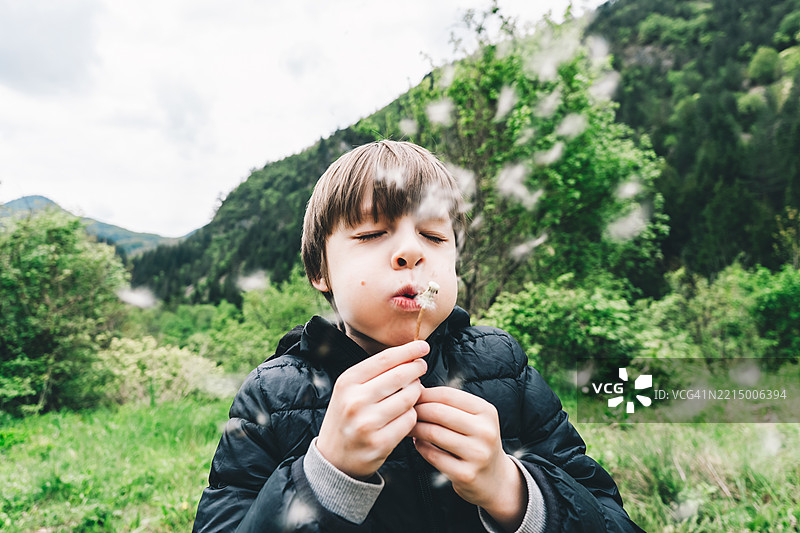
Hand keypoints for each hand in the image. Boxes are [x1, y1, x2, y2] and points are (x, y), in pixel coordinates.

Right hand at [316, 340, 428, 479]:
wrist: (333, 458)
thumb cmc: (347, 417)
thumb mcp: (349, 390)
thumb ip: (374, 373)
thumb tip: (409, 355)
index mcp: (347, 382)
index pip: (385, 359)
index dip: (408, 350)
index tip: (423, 346)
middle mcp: (355, 401)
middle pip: (400, 376)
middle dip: (416, 369)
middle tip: (421, 367)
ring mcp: (367, 423)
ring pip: (408, 398)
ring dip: (416, 392)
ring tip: (411, 392)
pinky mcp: (380, 443)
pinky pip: (409, 420)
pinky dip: (412, 415)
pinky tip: (405, 414)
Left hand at [410, 387, 525, 530]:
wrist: (495, 479)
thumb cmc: (478, 442)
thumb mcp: (475, 418)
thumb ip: (451, 404)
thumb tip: (417, 389)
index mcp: (486, 411)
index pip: (448, 394)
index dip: (425, 393)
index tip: (412, 396)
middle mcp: (485, 431)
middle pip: (438, 412)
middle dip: (417, 410)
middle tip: (405, 412)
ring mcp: (477, 454)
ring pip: (433, 433)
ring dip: (415, 428)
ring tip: (409, 427)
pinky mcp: (465, 474)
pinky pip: (433, 455)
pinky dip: (420, 447)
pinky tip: (418, 443)